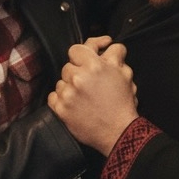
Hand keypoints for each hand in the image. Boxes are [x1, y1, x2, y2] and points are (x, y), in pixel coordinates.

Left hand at [48, 36, 137, 155]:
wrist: (119, 132)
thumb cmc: (122, 104)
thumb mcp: (125, 74)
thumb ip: (115, 55)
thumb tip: (108, 46)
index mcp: (94, 66)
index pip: (76, 49)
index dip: (83, 54)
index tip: (89, 58)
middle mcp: (78, 78)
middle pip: (68, 66)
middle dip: (79, 72)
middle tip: (90, 82)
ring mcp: (68, 94)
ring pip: (61, 82)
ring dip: (70, 87)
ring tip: (85, 96)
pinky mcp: (61, 109)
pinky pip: (53, 97)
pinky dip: (61, 99)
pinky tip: (74, 103)